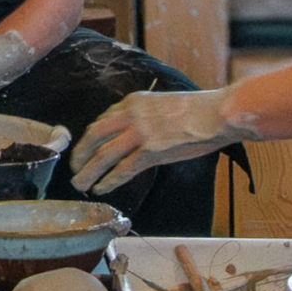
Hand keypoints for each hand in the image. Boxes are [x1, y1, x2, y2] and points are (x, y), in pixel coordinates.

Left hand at [70, 87, 252, 195]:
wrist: (217, 113)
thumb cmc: (197, 110)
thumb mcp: (161, 105)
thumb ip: (143, 116)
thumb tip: (132, 132)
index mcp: (133, 102)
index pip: (101, 120)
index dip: (90, 138)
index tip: (85, 149)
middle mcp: (131, 115)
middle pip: (94, 136)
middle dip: (80, 155)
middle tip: (74, 168)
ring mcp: (140, 133)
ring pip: (103, 156)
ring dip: (88, 172)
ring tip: (80, 184)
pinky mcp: (151, 151)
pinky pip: (123, 170)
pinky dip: (109, 181)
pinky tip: (101, 188)